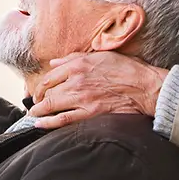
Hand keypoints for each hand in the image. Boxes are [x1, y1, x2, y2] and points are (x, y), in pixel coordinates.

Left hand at [28, 51, 167, 129]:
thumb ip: (74, 58)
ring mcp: (82, 98)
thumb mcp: (100, 55)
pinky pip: (63, 119)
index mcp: (78, 65)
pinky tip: (39, 124)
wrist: (144, 86)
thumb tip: (54, 63)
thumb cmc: (126, 69)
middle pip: (48, 91)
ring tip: (33, 115)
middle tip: (35, 104)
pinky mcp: (89, 113)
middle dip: (38, 99)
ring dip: (39, 111)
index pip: (50, 76)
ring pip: (51, 105)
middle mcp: (76, 81)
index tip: (39, 90)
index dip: (41, 85)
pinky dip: (48, 122)